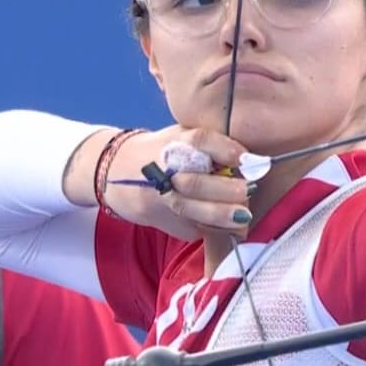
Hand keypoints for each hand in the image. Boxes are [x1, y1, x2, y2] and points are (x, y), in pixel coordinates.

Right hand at [100, 127, 253, 240]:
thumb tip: (249, 161)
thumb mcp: (179, 136)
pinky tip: (234, 227)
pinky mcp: (165, 221)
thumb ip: (210, 145)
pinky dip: (217, 228)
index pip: (200, 140)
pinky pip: (195, 227)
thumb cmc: (160, 152)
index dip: (225, 149)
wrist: (115, 175)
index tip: (245, 158)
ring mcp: (161, 199)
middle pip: (195, 182)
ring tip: (244, 216)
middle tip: (249, 190)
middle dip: (226, 190)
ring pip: (193, 211)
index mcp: (173, 142)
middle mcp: (164, 170)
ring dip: (222, 215)